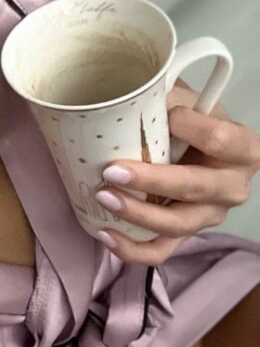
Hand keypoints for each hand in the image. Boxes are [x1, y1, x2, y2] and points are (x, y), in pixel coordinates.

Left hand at [94, 83, 259, 264]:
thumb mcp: (188, 99)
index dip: (188, 127)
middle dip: (150, 182)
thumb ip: (166, 96)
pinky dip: (133, 248)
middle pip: (193, 188)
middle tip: (111, 171)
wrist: (199, 145)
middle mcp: (232, 186)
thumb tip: (128, 98)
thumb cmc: (191, 117)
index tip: (163, 115)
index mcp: (243, 148)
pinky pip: (163, 250)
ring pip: (177, 224)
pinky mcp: (187, 232)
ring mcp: (210, 214)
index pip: (219, 139)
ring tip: (103, 197)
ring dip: (137, 214)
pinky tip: (106, 235)